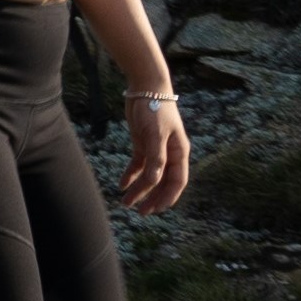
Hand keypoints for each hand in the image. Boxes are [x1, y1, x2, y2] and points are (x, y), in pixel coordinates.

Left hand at [119, 94, 189, 213]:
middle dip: (152, 197)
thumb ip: (157, 158)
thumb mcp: (156, 134)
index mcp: (179, 152)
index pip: (177, 181)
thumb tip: (155, 180)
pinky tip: (122, 185)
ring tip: (125, 203)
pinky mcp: (143, 143)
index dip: (168, 197)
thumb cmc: (155, 109)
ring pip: (149, 175)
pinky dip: (131, 175)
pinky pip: (138, 165)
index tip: (157, 210)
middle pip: (163, 182)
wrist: (146, 88)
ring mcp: (156, 149)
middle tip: (139, 212)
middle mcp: (170, 153)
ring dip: (139, 189)